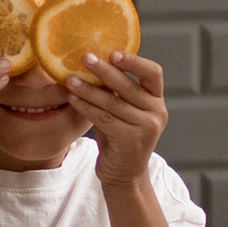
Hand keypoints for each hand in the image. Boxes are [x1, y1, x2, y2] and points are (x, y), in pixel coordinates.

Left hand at [68, 48, 166, 189]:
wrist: (124, 174)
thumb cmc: (120, 137)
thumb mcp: (124, 111)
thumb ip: (119, 91)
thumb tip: (96, 61)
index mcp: (157, 100)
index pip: (153, 73)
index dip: (134, 61)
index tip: (113, 52)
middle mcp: (156, 112)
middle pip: (128, 85)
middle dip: (105, 70)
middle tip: (85, 58)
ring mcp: (146, 128)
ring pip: (112, 102)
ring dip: (88, 89)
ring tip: (70, 79)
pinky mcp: (130, 140)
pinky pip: (103, 118)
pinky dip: (86, 107)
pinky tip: (73, 99)